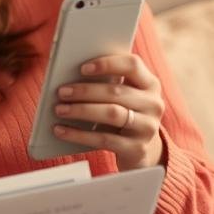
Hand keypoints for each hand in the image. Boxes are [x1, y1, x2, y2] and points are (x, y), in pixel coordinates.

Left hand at [52, 54, 164, 169]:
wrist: (140, 150)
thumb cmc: (123, 113)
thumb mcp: (121, 97)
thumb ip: (106, 83)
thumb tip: (69, 78)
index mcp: (149, 84)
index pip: (132, 65)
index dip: (107, 64)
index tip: (82, 68)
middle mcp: (153, 104)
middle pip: (116, 92)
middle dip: (85, 91)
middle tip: (61, 92)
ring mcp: (147, 127)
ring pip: (111, 114)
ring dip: (81, 110)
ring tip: (59, 109)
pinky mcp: (137, 148)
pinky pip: (104, 139)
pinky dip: (79, 135)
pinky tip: (61, 131)